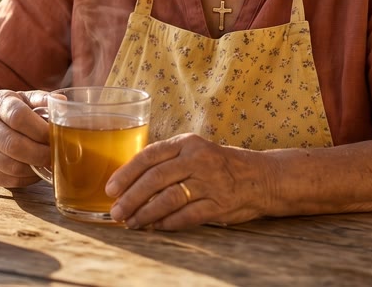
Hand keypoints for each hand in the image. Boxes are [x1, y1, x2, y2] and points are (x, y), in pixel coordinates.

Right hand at [0, 89, 51, 187]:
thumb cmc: (15, 112)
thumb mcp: (27, 100)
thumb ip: (44, 100)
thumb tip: (62, 104)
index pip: (18, 116)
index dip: (40, 130)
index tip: (55, 137)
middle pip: (13, 145)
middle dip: (39, 154)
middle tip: (55, 156)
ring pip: (10, 166)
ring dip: (33, 168)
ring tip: (47, 164)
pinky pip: (5, 179)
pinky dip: (24, 179)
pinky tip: (34, 172)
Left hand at [105, 133, 272, 229]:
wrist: (260, 176)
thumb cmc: (217, 165)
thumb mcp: (193, 152)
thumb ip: (166, 161)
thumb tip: (128, 182)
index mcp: (186, 143)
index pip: (149, 156)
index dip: (126, 173)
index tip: (110, 189)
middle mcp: (198, 160)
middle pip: (155, 179)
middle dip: (131, 198)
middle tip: (116, 212)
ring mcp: (210, 181)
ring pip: (169, 199)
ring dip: (146, 213)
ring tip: (132, 223)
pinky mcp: (220, 203)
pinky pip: (188, 215)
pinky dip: (168, 223)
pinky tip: (156, 227)